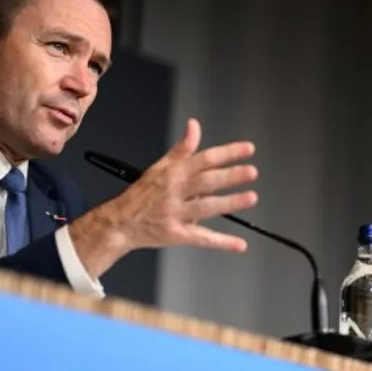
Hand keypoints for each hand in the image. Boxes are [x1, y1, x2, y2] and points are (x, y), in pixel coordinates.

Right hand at [69, 118, 258, 277]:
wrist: (120, 222)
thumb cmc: (142, 194)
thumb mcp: (160, 166)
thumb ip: (182, 148)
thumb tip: (194, 125)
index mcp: (173, 173)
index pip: (204, 159)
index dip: (227, 153)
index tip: (248, 149)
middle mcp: (174, 191)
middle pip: (206, 181)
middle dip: (230, 176)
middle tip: (251, 172)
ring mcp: (175, 213)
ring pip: (205, 207)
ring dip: (229, 203)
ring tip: (250, 198)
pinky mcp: (176, 234)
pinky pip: (201, 238)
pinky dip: (221, 242)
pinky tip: (239, 244)